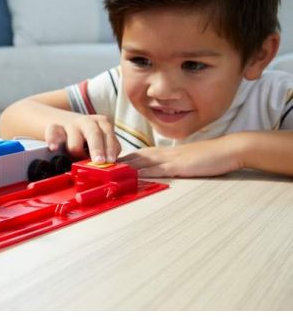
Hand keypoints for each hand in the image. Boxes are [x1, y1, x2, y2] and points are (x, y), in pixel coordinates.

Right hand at [45, 114, 121, 162]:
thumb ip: (109, 148)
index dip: (110, 149)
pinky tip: (54, 148)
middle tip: (99, 161)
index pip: (108, 135)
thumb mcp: (103, 138)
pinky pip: (53, 133)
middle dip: (97, 149)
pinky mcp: (55, 127)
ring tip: (77, 160)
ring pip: (74, 142)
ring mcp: (70, 125)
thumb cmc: (89, 136)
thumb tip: (113, 163)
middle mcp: (87, 122)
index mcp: (102, 123)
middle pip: (93, 134)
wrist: (67, 122)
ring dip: (76, 153)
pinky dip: (53, 141)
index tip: (110, 161)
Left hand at [118, 136, 242, 177]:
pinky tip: (131, 177)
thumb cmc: (210, 157)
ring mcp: (170, 159)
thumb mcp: (185, 161)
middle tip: (98, 168)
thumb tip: (159, 173)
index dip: (121, 160)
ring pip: (141, 162)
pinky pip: (156, 170)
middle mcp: (163, 153)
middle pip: (134, 157)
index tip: (106, 165)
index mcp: (164, 152)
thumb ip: (171, 165)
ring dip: (123, 167)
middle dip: (116, 163)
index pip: (137, 155)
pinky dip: (142, 173)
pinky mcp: (178, 166)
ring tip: (106, 172)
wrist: (229, 150)